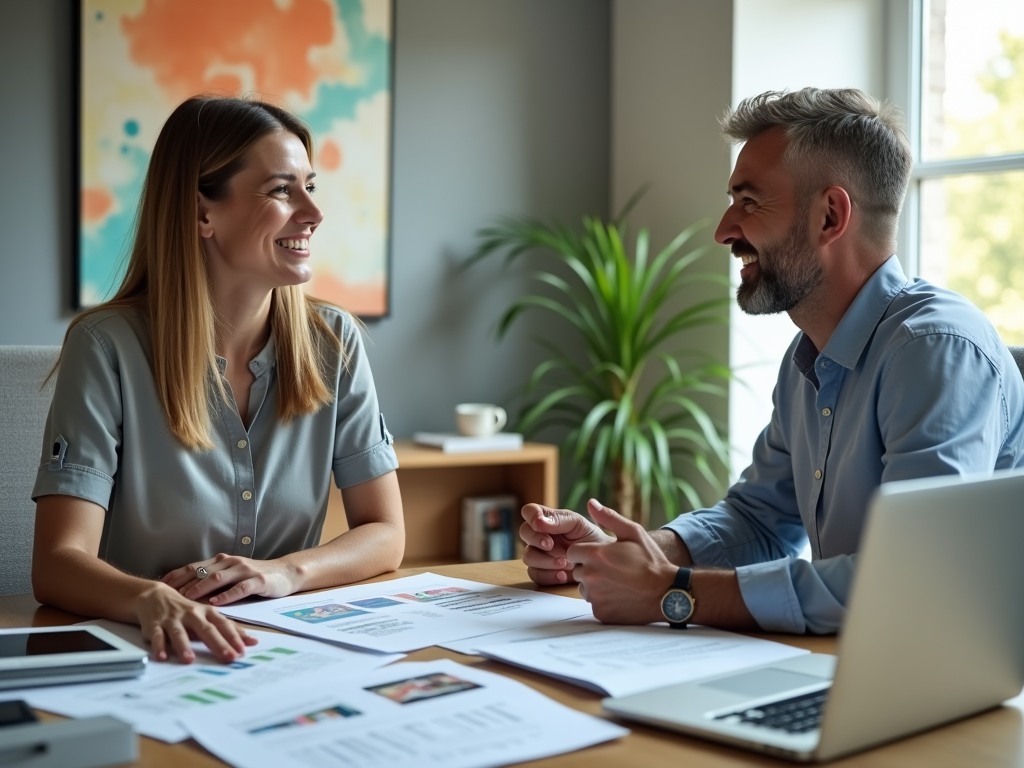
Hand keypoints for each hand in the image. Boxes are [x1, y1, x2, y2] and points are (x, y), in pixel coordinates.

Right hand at [134, 582, 257, 662]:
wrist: (155, 595)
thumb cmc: (187, 610)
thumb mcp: (208, 616)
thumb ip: (228, 629)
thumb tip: (252, 642)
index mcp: (207, 613)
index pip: (224, 625)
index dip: (234, 637)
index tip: (244, 650)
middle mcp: (192, 615)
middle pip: (206, 630)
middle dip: (219, 644)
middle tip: (229, 657)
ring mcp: (173, 619)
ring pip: (179, 633)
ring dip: (184, 646)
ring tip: (189, 660)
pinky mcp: (155, 624)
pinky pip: (157, 636)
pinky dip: (159, 646)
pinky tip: (161, 656)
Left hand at [161, 554, 301, 606]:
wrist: (285, 572)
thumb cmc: (255, 577)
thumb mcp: (231, 575)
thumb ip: (212, 580)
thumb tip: (185, 592)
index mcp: (221, 561)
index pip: (193, 566)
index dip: (175, 575)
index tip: (158, 585)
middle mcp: (230, 562)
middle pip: (201, 571)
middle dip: (182, 583)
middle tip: (167, 596)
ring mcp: (244, 570)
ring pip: (218, 577)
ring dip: (200, 588)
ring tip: (187, 598)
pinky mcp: (258, 580)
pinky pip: (240, 588)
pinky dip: (226, 595)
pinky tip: (216, 602)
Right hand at [520, 502, 612, 585]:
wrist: (605, 564)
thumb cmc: (592, 539)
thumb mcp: (579, 525)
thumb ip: (559, 520)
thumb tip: (539, 521)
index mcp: (549, 519)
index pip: (529, 511)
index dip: (531, 517)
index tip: (540, 525)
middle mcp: (541, 535)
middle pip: (524, 532)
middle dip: (536, 539)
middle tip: (551, 545)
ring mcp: (540, 555)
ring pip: (528, 556)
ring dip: (545, 560)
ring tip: (565, 563)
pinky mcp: (544, 573)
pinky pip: (535, 574)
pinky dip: (549, 576)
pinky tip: (563, 575)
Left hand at [567, 499, 676, 623]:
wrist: (667, 592)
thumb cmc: (651, 561)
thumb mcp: (633, 532)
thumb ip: (608, 517)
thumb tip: (591, 503)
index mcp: (595, 554)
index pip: (572, 553)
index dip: (585, 553)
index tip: (602, 556)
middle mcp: (590, 575)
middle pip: (577, 570)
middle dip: (590, 568)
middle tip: (613, 569)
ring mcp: (595, 596)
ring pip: (584, 588)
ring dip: (595, 585)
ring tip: (618, 582)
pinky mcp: (601, 612)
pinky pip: (594, 604)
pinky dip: (604, 601)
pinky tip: (620, 595)